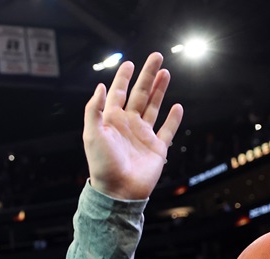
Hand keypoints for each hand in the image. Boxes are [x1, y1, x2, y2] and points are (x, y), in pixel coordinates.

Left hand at [83, 52, 182, 199]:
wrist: (118, 191)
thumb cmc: (103, 164)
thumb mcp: (92, 134)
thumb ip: (94, 110)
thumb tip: (100, 86)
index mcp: (111, 121)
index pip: (118, 94)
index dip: (123, 78)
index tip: (129, 63)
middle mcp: (128, 125)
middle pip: (140, 95)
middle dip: (147, 76)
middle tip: (156, 56)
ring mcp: (143, 136)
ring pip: (153, 107)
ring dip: (160, 90)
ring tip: (165, 72)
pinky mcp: (157, 148)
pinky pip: (167, 130)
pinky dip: (173, 118)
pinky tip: (177, 106)